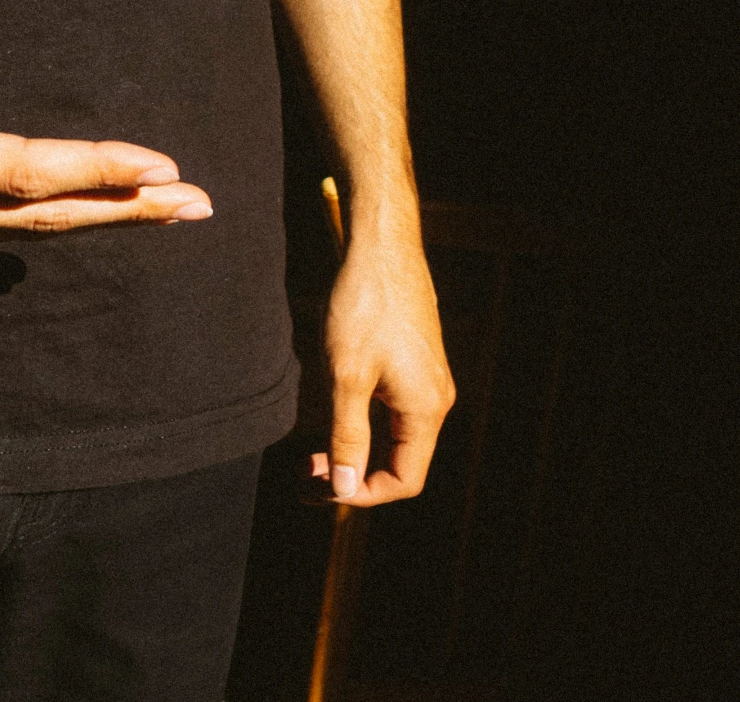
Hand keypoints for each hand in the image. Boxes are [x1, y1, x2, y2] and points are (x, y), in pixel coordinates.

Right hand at [0, 0, 214, 240]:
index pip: (23, 170)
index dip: (96, 168)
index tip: (162, 167)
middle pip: (39, 213)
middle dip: (123, 208)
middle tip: (200, 205)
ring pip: (17, 227)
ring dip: (92, 217)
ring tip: (158, 208)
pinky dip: (42, 221)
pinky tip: (71, 219)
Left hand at [309, 235, 455, 504]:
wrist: (381, 245)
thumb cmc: (363, 304)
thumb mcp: (346, 376)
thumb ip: (347, 436)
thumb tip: (345, 489)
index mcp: (426, 409)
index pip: (404, 480)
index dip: (362, 494)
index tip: (321, 489)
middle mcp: (435, 399)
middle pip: (399, 462)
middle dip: (353, 475)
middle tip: (304, 474)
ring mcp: (427, 379)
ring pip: (393, 437)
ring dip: (354, 449)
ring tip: (310, 452)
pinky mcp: (414, 361)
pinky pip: (392, 411)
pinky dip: (361, 424)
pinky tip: (331, 415)